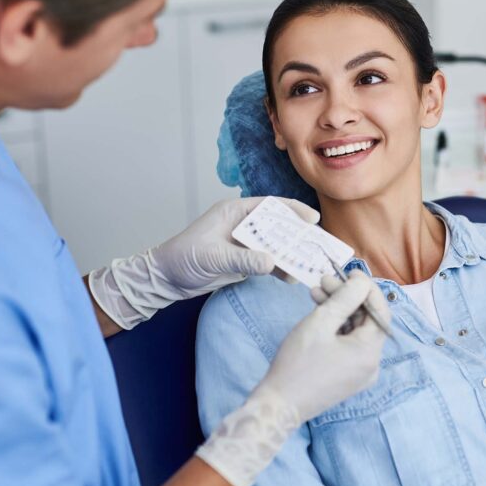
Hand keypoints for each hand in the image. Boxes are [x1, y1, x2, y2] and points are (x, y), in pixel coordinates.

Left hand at [87, 197, 318, 329]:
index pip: (269, 206)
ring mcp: (244, 243)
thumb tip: (272, 262)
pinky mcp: (244, 260)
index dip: (292, 210)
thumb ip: (243, 259)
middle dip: (298, 235)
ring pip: (275, 245)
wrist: (165, 279)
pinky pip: (268, 262)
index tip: (312, 219)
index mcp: (234, 212)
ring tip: (311, 263)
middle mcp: (242, 225)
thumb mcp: (213, 257)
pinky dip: (280, 269)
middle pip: (277, 225)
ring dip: (292, 254)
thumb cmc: (182, 258)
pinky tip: (292, 277)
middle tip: (319, 244)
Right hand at [257, 270, 390, 422]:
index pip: (380, 311)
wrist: (279, 406)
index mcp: (369, 352)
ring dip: (339, 311)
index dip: (367, 288)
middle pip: (366, 321)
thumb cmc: (297, 364)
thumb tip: (362, 282)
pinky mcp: (347, 377)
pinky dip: (336, 329)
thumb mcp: (320, 323)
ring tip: (316, 293)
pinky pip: (348, 346)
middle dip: (347, 298)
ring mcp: (360, 373)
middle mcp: (371, 364)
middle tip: (324, 280)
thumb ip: (345, 299)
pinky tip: (319, 313)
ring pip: (355, 332)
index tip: (349, 272)